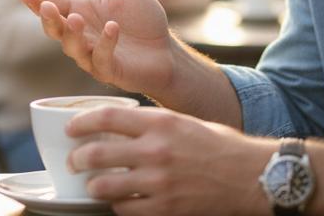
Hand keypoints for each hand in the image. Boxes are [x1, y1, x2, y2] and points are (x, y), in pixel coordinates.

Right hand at [18, 0, 177, 96]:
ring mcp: (93, 55)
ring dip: (72, 34)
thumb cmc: (141, 18)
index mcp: (79, 11)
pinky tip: (112, 28)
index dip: (37, 1)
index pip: (53, 5)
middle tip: (46, 6)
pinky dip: (105, 44)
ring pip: (73, 48)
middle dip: (48, 19)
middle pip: (56, 29)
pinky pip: (102, 59)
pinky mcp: (110, 70)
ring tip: (75, 18)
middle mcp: (81, 35)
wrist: (166, 50)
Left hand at [67, 106, 274, 215]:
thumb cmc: (221, 147)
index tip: (70, 128)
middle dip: (77, 159)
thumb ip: (153, 125)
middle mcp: (156, 150)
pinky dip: (118, 206)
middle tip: (73, 162)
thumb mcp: (185, 123)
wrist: (253, 176)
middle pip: (97, 154)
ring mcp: (159, 182)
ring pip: (104, 187)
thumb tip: (120, 127)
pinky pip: (126, 210)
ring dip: (93, 187)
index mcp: (161, 123)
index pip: (107, 117)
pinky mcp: (166, 208)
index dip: (82, 123)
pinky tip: (121, 202)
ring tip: (93, 185)